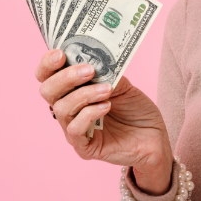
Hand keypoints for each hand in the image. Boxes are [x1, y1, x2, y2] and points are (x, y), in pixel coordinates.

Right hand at [36, 50, 173, 193]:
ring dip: (84, 94)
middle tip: (89, 71)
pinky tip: (106, 106)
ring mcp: (73, 129)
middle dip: (66, 77)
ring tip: (107, 89)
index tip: (61, 54)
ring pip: (62, 108)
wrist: (153, 136)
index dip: (48, 64)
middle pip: (47, 91)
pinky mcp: (84, 147)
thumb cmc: (135, 109)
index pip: (47, 76)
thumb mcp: (122, 84)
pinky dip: (89, 113)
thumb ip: (105, 73)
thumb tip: (93, 60)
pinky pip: (75, 129)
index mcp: (72, 90)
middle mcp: (68, 109)